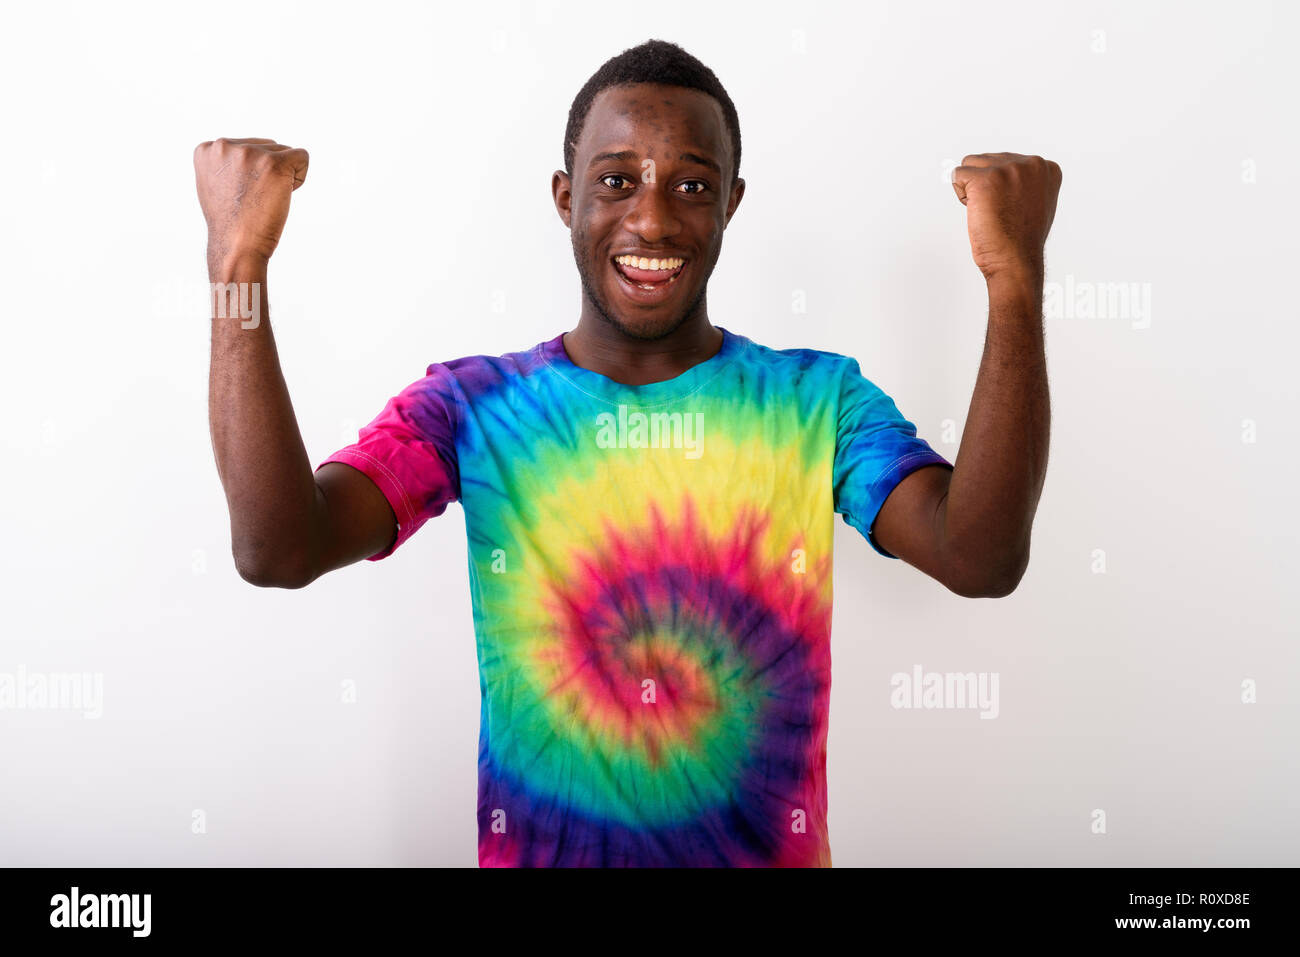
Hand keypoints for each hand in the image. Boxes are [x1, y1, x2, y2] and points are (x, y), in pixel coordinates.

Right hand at [194, 137, 308, 270]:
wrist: (237, 246)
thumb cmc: (231, 223)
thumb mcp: (216, 184)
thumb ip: (227, 163)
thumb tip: (241, 152)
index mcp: (208, 149)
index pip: (248, 146)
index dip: (252, 172)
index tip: (240, 194)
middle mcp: (224, 146)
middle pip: (268, 147)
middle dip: (269, 172)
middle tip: (254, 199)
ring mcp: (248, 153)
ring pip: (284, 152)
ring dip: (282, 177)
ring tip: (264, 199)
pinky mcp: (273, 163)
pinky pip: (302, 157)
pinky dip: (300, 177)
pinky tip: (283, 195)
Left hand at [951, 152, 1060, 283]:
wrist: (1016, 262)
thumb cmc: (1021, 240)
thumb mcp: (1034, 201)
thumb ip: (1023, 180)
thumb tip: (1001, 172)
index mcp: (1046, 167)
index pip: (1005, 161)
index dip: (1000, 188)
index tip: (1014, 208)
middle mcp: (1031, 163)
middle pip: (986, 160)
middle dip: (985, 186)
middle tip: (1000, 213)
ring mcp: (1009, 169)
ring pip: (970, 164)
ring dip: (971, 189)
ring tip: (990, 211)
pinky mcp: (986, 178)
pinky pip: (957, 175)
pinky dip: (960, 196)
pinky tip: (979, 212)